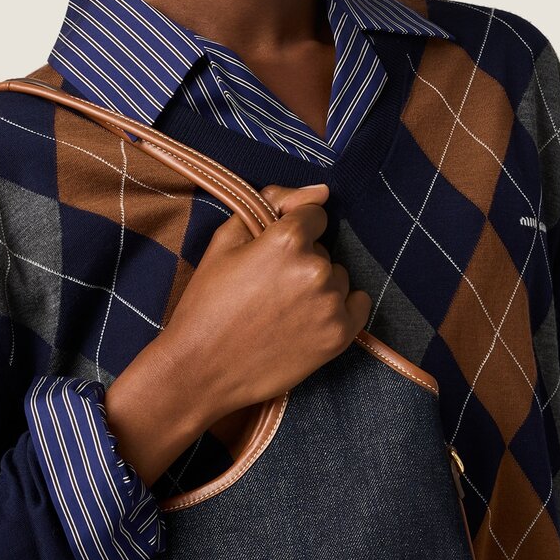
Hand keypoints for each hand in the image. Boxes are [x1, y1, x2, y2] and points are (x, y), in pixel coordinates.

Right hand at [102, 183, 371, 485]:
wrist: (201, 369)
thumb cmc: (207, 304)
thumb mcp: (225, 241)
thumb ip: (273, 203)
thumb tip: (320, 190)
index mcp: (287, 240)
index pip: (313, 214)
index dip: (292, 230)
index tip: (273, 252)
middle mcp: (316, 269)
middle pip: (323, 250)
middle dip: (302, 261)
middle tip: (268, 289)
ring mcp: (330, 305)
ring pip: (337, 278)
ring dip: (319, 286)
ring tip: (283, 309)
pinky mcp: (339, 337)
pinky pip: (357, 305)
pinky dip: (340, 308)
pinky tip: (310, 318)